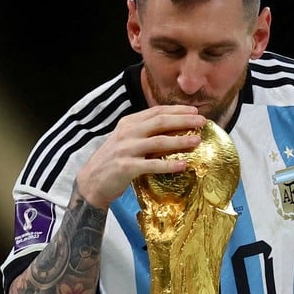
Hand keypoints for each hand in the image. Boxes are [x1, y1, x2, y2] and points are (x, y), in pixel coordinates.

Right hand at [75, 105, 206, 207]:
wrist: (90, 182)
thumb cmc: (112, 161)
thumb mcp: (126, 141)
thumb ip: (144, 133)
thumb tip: (173, 129)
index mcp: (128, 123)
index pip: (156, 111)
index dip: (177, 110)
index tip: (194, 111)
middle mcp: (127, 133)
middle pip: (160, 122)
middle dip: (184, 120)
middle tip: (202, 121)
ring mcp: (126, 149)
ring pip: (158, 142)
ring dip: (180, 140)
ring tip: (197, 141)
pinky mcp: (126, 167)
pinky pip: (152, 165)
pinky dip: (169, 165)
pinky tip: (183, 165)